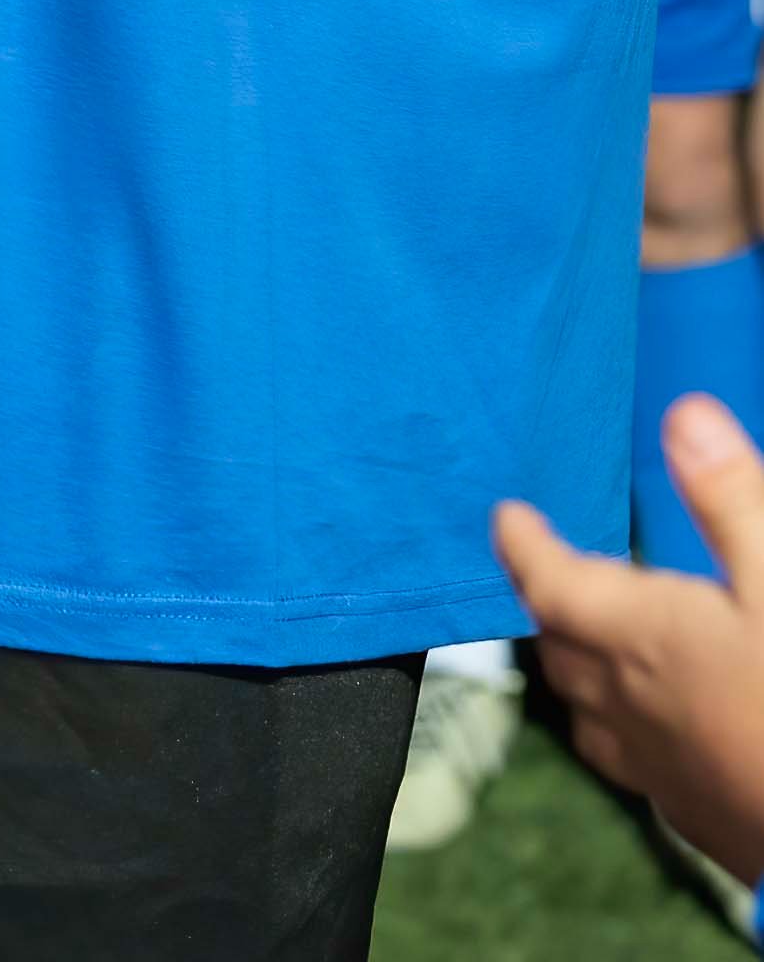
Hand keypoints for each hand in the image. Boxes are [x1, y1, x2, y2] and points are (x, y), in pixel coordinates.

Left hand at [497, 398, 763, 877]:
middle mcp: (631, 709)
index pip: (549, 583)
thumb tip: (682, 415)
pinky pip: (635, 769)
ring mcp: (663, 777)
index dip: (523, 545)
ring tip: (593, 645)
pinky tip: (663, 729)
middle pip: (560, 650)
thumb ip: (732, 502)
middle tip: (553, 573)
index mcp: (641, 639)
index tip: (506, 515)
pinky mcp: (701, 824)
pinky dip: (628, 733)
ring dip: (581, 673)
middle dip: (549, 606)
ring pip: (590, 717)